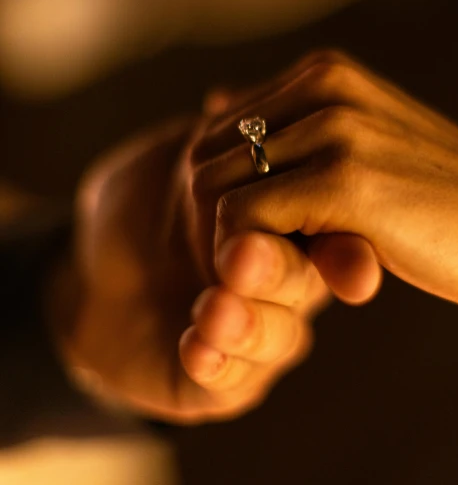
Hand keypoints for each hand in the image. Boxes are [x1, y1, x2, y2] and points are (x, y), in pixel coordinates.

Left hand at [48, 119, 330, 423]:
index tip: (347, 252)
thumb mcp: (166, 165)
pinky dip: (215, 359)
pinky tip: (194, 343)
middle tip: (241, 255)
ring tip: (213, 306)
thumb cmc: (133, 213)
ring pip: (275, 338)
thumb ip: (209, 144)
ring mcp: (254, 337)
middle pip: (298, 284)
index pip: (320, 238)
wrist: (82, 279)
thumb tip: (223, 99)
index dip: (337, 247)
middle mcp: (279, 286)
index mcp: (285, 232)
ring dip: (246, 320)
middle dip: (275, 272)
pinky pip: (230, 381)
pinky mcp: (221, 384)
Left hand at [187, 50, 457, 314]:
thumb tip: (211, 100)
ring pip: (212, 187)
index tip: (236, 239)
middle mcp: (323, 85)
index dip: (212, 192)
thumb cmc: (437, 198)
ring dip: (222, 241)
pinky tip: (284, 278)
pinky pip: (244, 219)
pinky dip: (246, 257)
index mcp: (322, 73)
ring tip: (262, 273)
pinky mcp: (344, 180)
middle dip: (206, 220)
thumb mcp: (358, 143)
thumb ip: (289, 124)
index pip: (214, 129)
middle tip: (239, 265)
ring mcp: (334, 127)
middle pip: (203, 156)